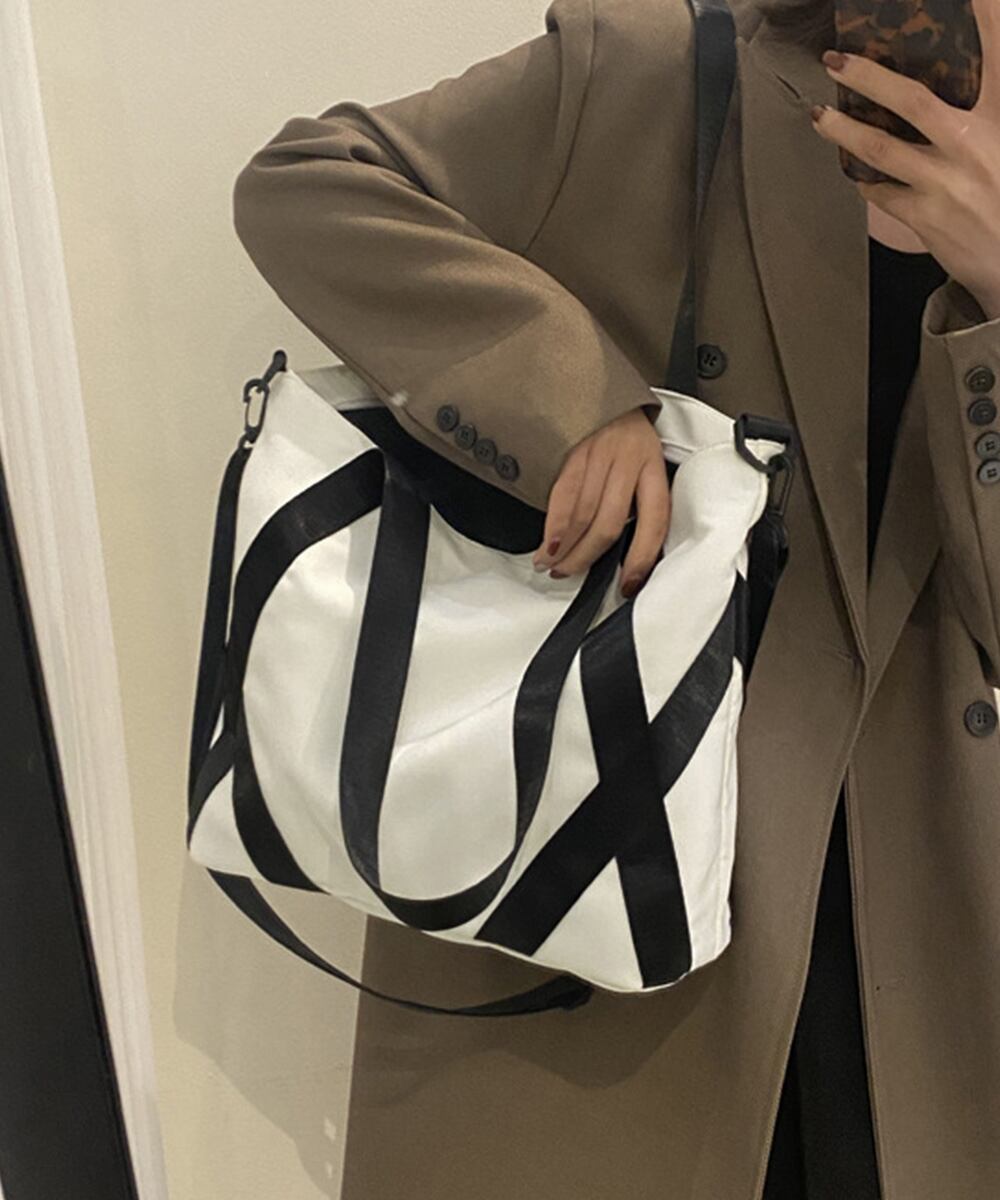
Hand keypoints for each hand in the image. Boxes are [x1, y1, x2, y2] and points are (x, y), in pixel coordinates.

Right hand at [531, 406, 669, 598]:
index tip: (629, 583)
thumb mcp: (646, 462)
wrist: (602, 389)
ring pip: (583, 514)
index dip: (641, 558)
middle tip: (573, 573)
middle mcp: (629, 461)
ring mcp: (600, 455)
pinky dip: (553, 526)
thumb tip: (626, 550)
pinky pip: (562, 496)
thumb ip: (640, 500)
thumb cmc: (626, 434)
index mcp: (654, 468)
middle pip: (610, 522)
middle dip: (588, 557)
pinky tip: (547, 543)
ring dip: (566, 548)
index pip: (655, 521)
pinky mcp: (574, 451)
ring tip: (555, 564)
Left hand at [810, 0, 999, 318]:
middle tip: (835, 60)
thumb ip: (983, 112)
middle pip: (912, 100)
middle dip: (869, 77)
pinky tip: (853, 171)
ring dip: (844, 130)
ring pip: (881, 149)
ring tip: (819, 116)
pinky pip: (882, 192)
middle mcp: (973, 144)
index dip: (986, 13)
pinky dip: (865, 180)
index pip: (997, 52)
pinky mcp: (925, 217)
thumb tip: (937, 109)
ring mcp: (945, 183)